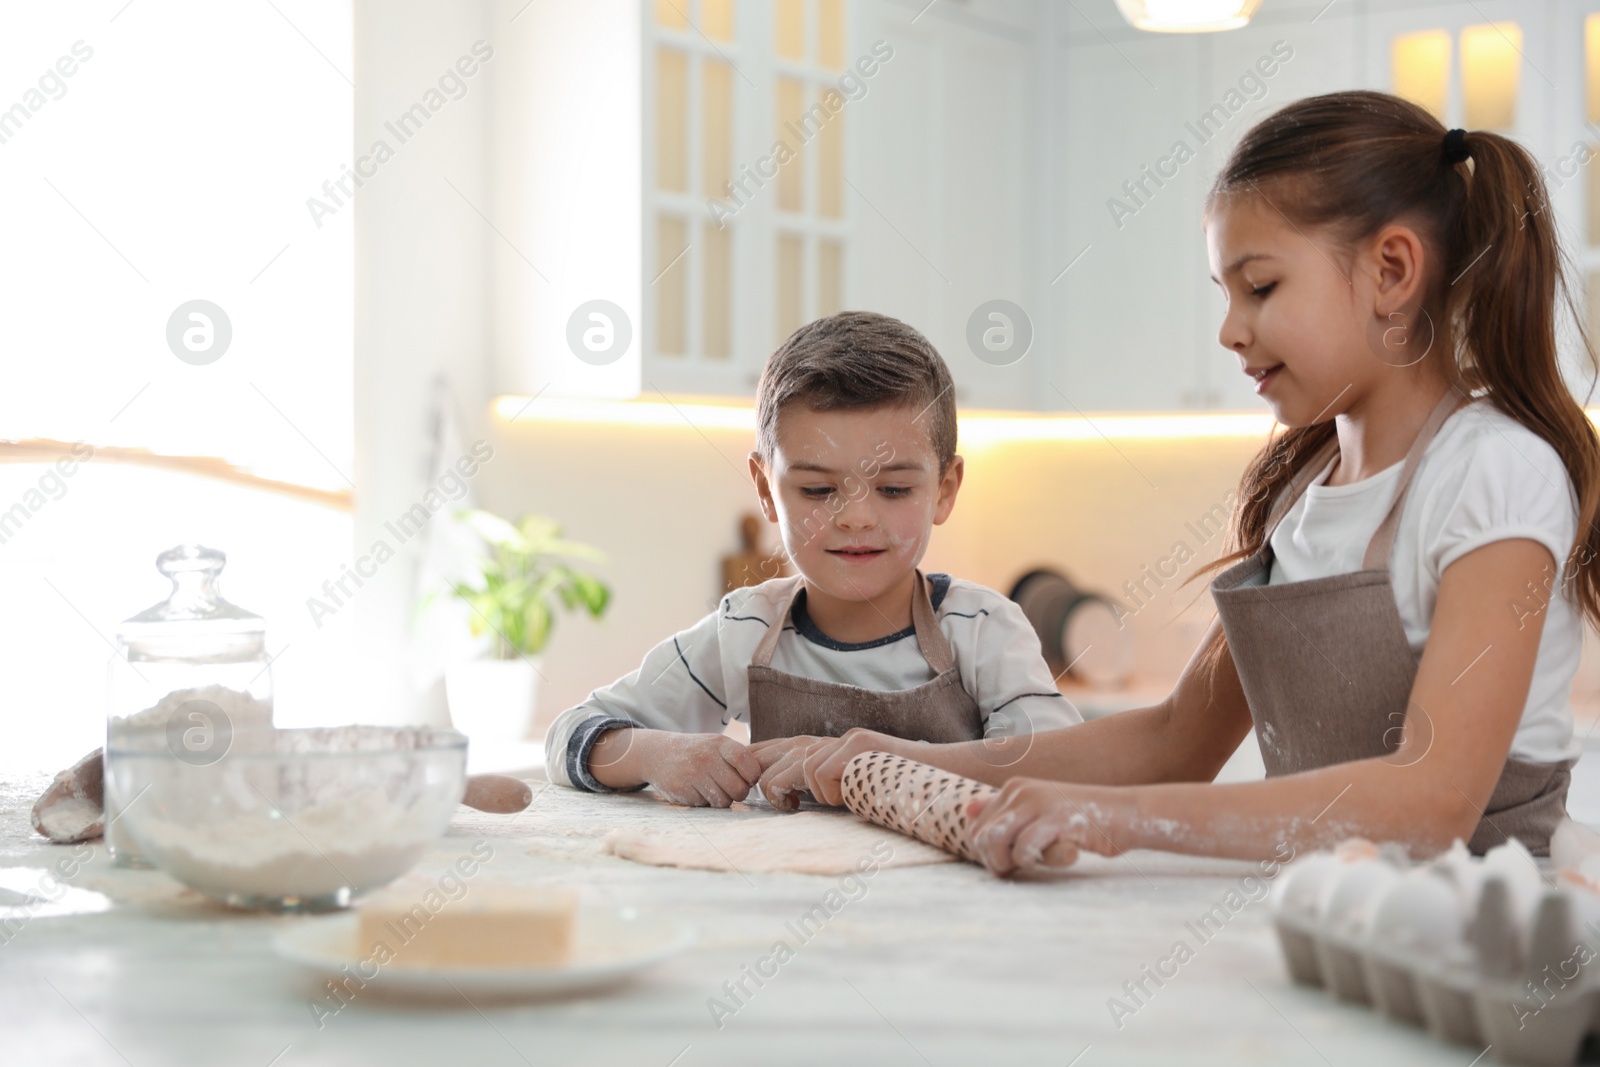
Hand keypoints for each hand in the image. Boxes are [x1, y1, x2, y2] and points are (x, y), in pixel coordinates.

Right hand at [631, 730, 762, 807]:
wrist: (659, 753)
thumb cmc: (698, 752)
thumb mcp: (718, 745)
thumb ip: (740, 758)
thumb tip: (769, 775)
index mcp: (720, 744)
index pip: (748, 764)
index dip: (753, 776)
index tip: (747, 777)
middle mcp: (707, 757)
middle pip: (739, 790)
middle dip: (738, 792)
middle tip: (730, 786)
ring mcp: (693, 774)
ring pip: (723, 802)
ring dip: (721, 799)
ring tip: (712, 787)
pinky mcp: (682, 790)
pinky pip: (706, 805)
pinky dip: (705, 802)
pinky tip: (697, 789)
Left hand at [752, 728, 918, 807]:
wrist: (943, 778)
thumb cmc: (899, 796)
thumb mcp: (853, 792)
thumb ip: (827, 788)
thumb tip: (791, 799)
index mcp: (833, 749)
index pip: (785, 746)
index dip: (760, 758)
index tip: (749, 782)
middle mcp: (836, 739)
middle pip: (782, 752)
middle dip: (769, 781)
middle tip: (784, 805)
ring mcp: (847, 740)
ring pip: (800, 765)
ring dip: (809, 793)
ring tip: (827, 804)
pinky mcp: (857, 746)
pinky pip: (820, 772)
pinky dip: (829, 793)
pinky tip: (849, 797)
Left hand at [966, 778, 1118, 875]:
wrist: (1126, 814)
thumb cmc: (1082, 819)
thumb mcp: (1039, 812)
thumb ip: (1005, 811)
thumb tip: (968, 809)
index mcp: (1014, 788)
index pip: (977, 826)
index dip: (987, 853)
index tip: (1008, 863)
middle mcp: (1021, 790)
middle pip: (981, 835)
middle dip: (993, 861)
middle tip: (1016, 870)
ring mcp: (1038, 802)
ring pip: (995, 839)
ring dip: (1006, 862)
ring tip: (1028, 865)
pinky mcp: (1056, 818)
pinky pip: (1024, 847)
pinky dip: (1030, 860)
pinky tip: (1049, 858)